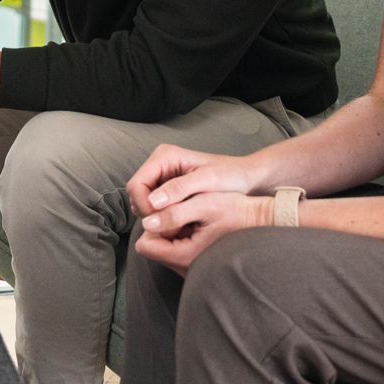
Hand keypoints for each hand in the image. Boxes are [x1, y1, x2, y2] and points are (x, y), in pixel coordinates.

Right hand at [127, 144, 263, 219]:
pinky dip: (163, 218)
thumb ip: (180, 189)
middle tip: (171, 228)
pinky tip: (180, 224)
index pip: (136, 185)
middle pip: (136, 195)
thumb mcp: (207, 181)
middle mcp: (159, 165)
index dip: (144, 206)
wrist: (247, 179)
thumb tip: (153, 202)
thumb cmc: (230, 176)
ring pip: (144, 203)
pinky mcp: (168, 190)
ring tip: (178, 226)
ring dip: (156, 217)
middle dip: (149, 213)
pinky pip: (155, 207)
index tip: (161, 222)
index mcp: (164, 156)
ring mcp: (163, 178)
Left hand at [135, 190, 271, 276]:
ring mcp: (192, 271)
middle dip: (161, 228)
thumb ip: (173, 212)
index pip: (145, 245)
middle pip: (153, 248)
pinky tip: (199, 227)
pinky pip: (177, 252)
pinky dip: (182, 238)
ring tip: (194, 218)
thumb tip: (146, 222)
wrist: (263, 222)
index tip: (169, 210)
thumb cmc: (237, 210)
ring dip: (172, 232)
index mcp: (184, 256)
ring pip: (165, 249)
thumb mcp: (203, 204)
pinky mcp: (198, 268)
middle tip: (184, 212)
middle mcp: (186, 270)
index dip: (152, 224)